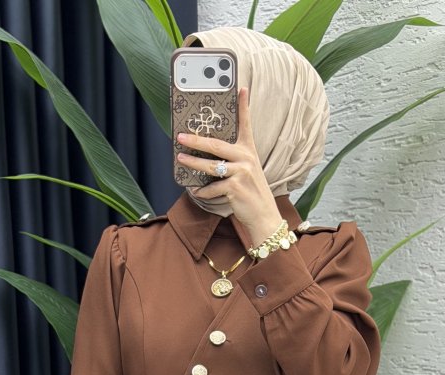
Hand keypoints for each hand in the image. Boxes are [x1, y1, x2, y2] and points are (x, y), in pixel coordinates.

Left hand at [176, 85, 283, 250]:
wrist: (264, 216)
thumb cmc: (251, 193)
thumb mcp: (247, 171)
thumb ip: (232, 160)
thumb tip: (207, 156)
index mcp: (249, 150)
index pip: (246, 124)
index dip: (243, 105)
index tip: (241, 88)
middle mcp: (246, 158)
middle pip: (216, 145)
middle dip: (196, 140)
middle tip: (181, 136)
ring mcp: (241, 173)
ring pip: (210, 166)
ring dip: (193, 163)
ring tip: (181, 160)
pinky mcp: (235, 188)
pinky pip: (212, 188)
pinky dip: (202, 192)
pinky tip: (196, 191)